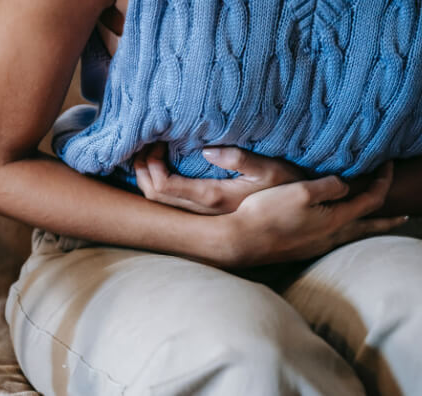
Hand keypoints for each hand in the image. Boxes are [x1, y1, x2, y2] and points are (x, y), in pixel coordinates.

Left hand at [134, 143, 302, 214]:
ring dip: (147, 177)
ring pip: (158, 202)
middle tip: (145, 143)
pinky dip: (157, 184)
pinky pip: (169, 203)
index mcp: (213, 198)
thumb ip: (241, 159)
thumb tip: (207, 151)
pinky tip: (161, 167)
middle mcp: (202, 212)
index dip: (151, 165)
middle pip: (153, 196)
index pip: (163, 187)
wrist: (299, 216)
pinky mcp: (205, 214)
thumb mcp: (272, 169)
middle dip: (142, 169)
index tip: (157, 141)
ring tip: (149, 152)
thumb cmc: (288, 187)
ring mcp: (202, 215)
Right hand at [226, 162, 407, 265]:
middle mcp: (330, 237)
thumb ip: (329, 185)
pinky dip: (344, 232)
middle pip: (368, 227)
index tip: (387, 165)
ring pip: (350, 235)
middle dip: (386, 220)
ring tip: (372, 224)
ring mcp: (315, 246)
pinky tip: (334, 230)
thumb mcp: (301, 190)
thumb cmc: (268, 213)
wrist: (240, 241)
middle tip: (404, 218)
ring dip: (365, 227)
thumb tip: (344, 185)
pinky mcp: (300, 249)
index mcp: (335, 220)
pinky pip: (332, 239)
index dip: (383, 181)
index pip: (371, 200)